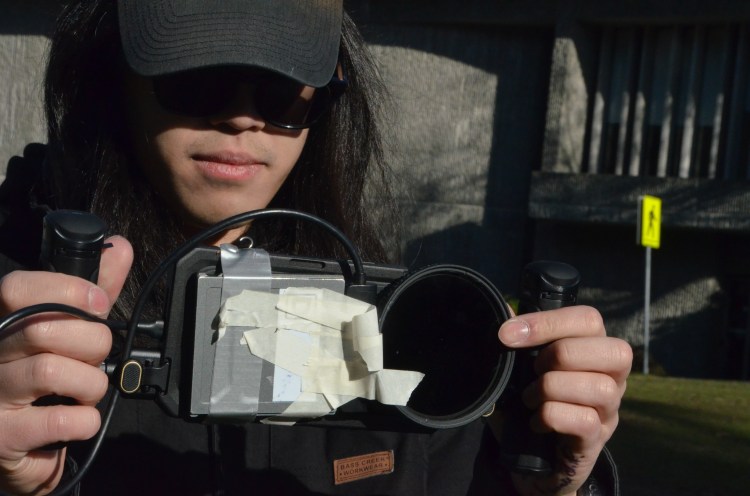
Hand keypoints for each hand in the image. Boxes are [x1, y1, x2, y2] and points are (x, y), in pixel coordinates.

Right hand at [0, 236, 131, 494]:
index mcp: (3, 323)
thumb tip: (119, 247)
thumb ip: (95, 291)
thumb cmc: (48, 383)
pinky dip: (86, 420)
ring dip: (90, 384)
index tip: (98, 303)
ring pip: (52, 370)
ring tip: (85, 393)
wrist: (22, 447)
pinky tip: (80, 421)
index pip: (15, 288)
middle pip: (45, 328)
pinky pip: (60, 420)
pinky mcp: (2, 436)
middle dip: (92, 343)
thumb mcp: (73, 330)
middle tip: (94, 359)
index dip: (66, 290)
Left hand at [492, 305, 631, 495]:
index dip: (548, 322)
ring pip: (600, 388)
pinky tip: (536, 421)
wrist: (531, 460)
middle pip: (614, 350)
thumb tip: (503, 309)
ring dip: (552, 389)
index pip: (589, 320)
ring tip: (530, 398)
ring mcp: (609, 410)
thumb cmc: (529, 404)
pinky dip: (552, 417)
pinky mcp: (597, 440)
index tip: (508, 334)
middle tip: (533, 370)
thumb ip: (514, 342)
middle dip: (561, 354)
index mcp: (593, 349)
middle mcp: (612, 377)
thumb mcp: (518, 370)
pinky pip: (585, 421)